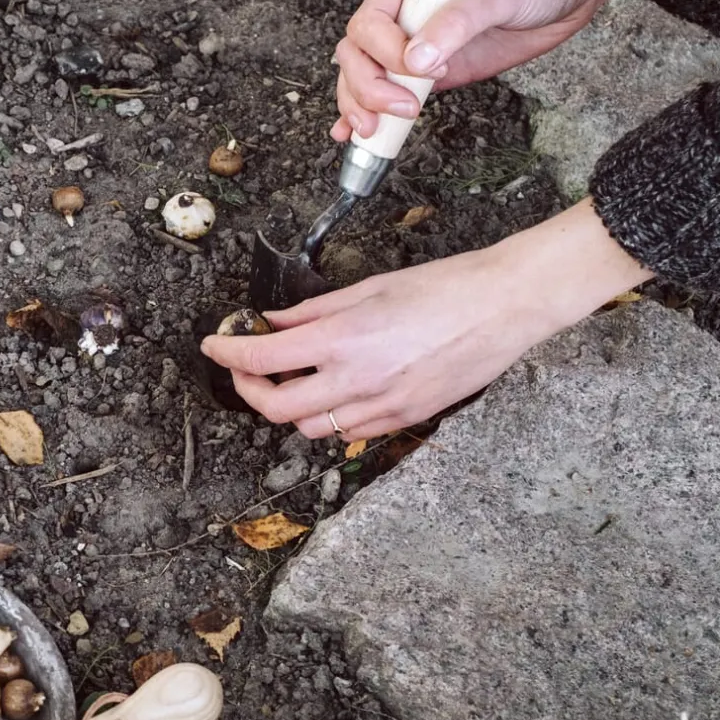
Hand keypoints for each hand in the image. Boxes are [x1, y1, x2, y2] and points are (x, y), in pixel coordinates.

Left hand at [200, 200, 651, 438]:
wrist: (504, 306)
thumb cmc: (444, 287)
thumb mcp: (369, 288)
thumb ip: (313, 311)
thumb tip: (273, 321)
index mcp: (343, 340)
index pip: (262, 358)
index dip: (227, 353)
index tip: (214, 345)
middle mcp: (356, 380)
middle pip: (276, 409)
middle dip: (251, 390)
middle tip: (247, 368)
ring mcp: (381, 406)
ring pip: (311, 428)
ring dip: (290, 407)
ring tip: (293, 377)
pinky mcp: (404, 418)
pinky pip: (350, 432)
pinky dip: (330, 417)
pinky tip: (333, 390)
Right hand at [333, 0, 638, 142]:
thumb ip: (458, 22)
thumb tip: (416, 60)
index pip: (371, 23)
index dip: (386, 52)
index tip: (425, 69)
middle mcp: (401, 13)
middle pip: (355, 53)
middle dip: (367, 87)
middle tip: (404, 110)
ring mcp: (410, 45)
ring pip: (360, 76)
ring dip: (359, 105)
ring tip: (373, 133)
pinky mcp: (426, 73)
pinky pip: (385, 93)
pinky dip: (364, 114)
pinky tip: (352, 136)